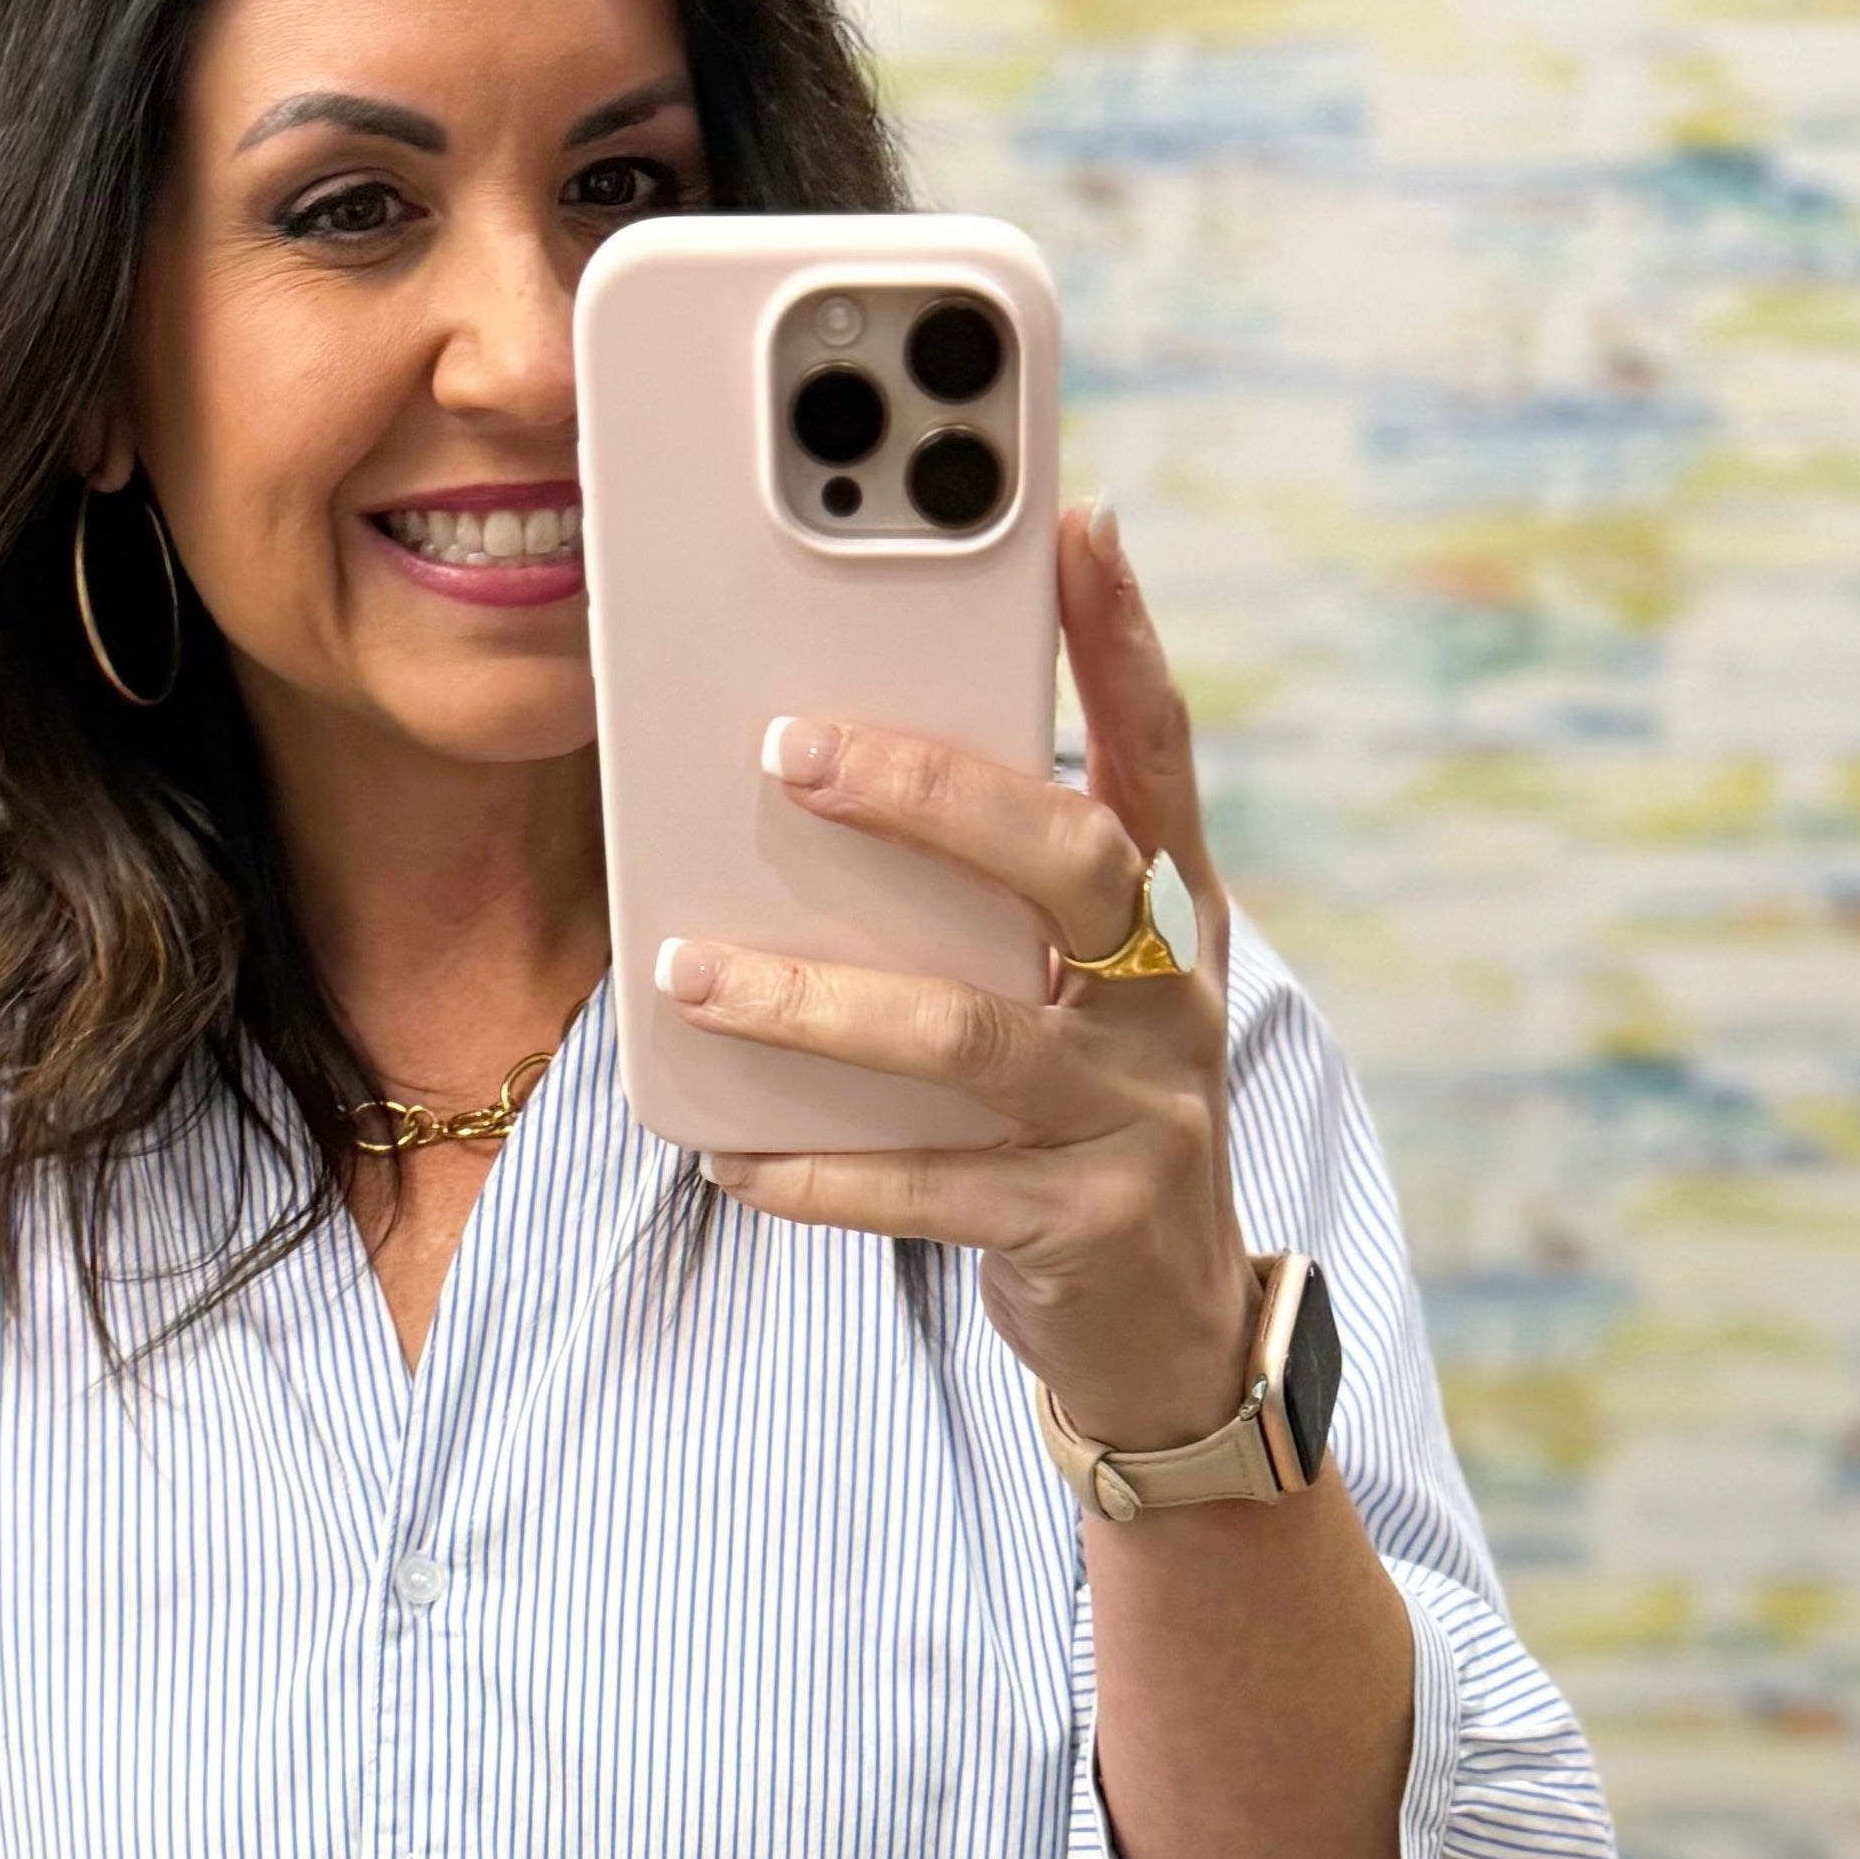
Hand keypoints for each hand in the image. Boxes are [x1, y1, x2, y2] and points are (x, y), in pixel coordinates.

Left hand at [665, 499, 1252, 1453]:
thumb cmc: (1080, 1127)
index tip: (1079, 524)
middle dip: (929, 795)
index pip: (1157, 754)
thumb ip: (992, 901)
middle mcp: (1170, 1002)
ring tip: (690, 971)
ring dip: (814, 999)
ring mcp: (1139, 1117)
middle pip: (1068, 861)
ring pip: (969, 1033)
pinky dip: (820, 1170)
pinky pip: (932, 1191)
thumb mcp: (1069, 997)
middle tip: (789, 748)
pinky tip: (728, 1155)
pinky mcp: (1087, 1226)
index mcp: (1168, 922)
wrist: (1168, 1335)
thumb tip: (831, 771)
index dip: (1126, 641)